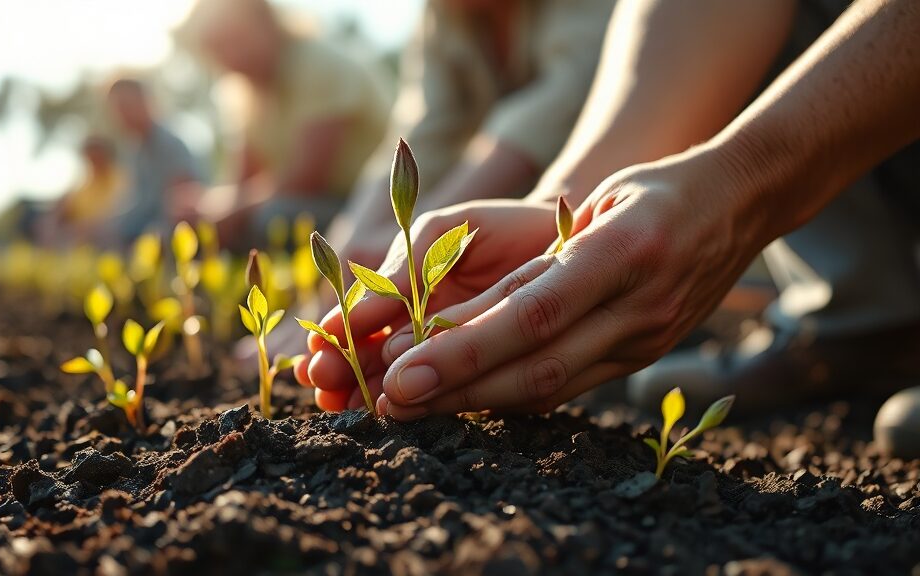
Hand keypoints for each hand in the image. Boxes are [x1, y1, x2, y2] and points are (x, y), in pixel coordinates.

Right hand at [293, 200, 560, 409]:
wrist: (569, 242)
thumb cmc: (501, 229)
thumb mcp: (442, 234)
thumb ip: (404, 265)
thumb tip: (358, 307)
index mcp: (406, 293)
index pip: (360, 320)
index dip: (335, 337)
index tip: (314, 350)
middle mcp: (422, 328)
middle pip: (369, 356)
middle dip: (341, 369)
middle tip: (321, 381)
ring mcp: (449, 354)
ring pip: (399, 379)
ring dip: (365, 391)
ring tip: (342, 402)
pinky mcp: (482, 376)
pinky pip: (445, 392)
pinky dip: (413, 399)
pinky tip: (387, 406)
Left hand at [376, 151, 768, 418]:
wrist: (741, 205)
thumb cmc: (655, 188)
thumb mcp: (600, 195)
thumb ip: (538, 255)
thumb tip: (454, 315)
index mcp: (626, 250)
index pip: (534, 310)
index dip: (465, 346)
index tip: (401, 369)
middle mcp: (640, 307)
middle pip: (536, 363)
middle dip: (457, 387)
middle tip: (388, 401)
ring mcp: (646, 341)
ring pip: (550, 387)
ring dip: (475, 401)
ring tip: (411, 408)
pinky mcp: (644, 359)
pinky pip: (568, 387)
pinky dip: (511, 396)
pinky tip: (464, 399)